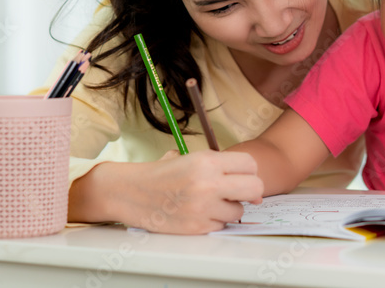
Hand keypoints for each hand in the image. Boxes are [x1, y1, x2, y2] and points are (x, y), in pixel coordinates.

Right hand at [70, 150, 263, 234]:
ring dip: (230, 208)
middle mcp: (208, 184)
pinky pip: (220, 225)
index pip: (250, 165)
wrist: (130, 192)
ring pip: (238, 211)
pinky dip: (214, 221)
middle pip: (254, 188)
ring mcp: (203, 208)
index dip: (249, 171)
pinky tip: (199, 212)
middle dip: (250, 191)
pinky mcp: (196, 227)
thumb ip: (220, 165)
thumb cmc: (160, 174)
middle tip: (240, 192)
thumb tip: (251, 182)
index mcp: (207, 161)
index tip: (243, 176)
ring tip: (211, 202)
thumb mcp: (190, 158)